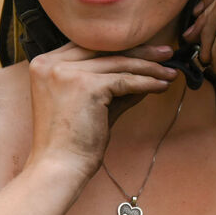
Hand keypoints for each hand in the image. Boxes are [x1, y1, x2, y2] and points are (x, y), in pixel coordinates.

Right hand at [26, 43, 177, 177]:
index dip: (122, 46)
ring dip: (150, 68)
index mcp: (45, 63)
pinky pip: (125, 80)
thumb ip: (113, 84)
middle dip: (141, 51)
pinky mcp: (86, 86)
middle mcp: (51, 63)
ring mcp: (67, 72)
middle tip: (167, 53)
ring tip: (170, 73)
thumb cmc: (72, 140)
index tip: (147, 49)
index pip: (91, 47)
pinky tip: (162, 86)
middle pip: (105, 50)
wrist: (59, 167)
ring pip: (119, 63)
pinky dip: (147, 83)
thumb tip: (144, 71)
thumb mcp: (92, 102)